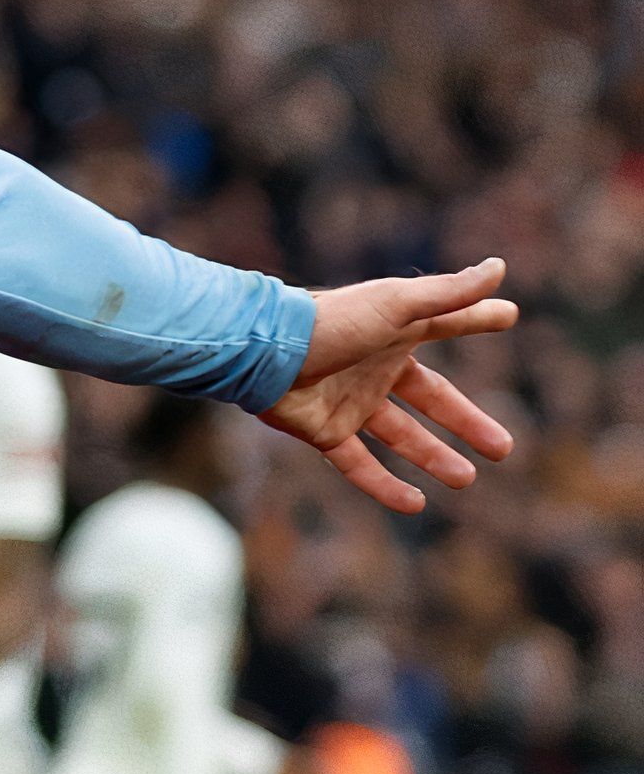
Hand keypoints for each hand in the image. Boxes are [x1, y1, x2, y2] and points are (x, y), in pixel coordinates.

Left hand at [263, 259, 517, 512]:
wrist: (265, 352)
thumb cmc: (333, 322)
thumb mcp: (397, 305)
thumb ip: (450, 295)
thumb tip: (499, 269)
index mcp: (392, 334)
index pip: (445, 326)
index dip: (474, 320)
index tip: (507, 317)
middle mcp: (373, 369)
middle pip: (431, 399)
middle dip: (466, 422)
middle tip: (503, 449)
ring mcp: (349, 402)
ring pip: (399, 436)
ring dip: (432, 456)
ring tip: (466, 479)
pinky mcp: (325, 431)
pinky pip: (358, 465)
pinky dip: (384, 486)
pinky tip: (416, 504)